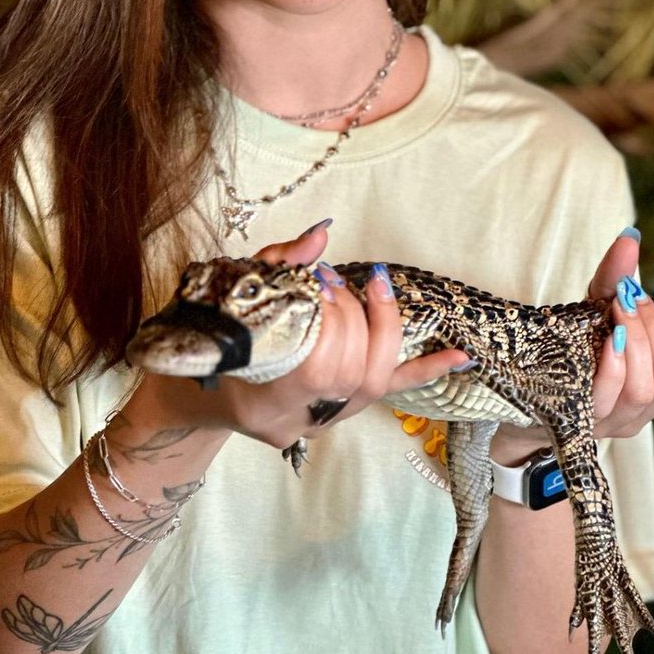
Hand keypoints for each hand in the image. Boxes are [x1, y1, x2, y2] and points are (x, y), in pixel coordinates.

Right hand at [140, 223, 470, 449]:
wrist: (192, 394)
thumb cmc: (207, 338)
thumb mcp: (229, 293)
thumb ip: (278, 264)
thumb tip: (323, 231)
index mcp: (261, 389)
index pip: (313, 350)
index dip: (326, 308)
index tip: (318, 276)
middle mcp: (295, 416)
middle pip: (344, 364)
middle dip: (349, 312)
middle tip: (335, 279)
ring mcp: (318, 422)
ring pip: (372, 380)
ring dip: (382, 327)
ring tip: (376, 289)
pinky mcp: (337, 416)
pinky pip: (388, 394)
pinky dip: (426, 370)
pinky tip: (460, 355)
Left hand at [589, 232, 653, 437]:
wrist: (523, 384)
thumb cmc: (574, 344)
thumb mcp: (597, 307)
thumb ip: (617, 277)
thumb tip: (630, 238)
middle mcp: (644, 409)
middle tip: (632, 297)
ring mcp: (613, 419)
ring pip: (646, 389)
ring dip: (637, 340)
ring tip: (618, 308)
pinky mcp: (581, 421)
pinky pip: (607, 398)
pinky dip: (613, 364)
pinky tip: (608, 338)